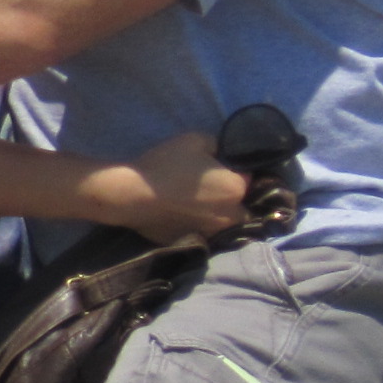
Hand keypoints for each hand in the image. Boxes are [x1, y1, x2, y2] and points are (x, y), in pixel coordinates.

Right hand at [96, 131, 250, 243]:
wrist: (133, 195)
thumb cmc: (166, 165)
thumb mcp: (195, 140)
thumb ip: (216, 145)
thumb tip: (220, 154)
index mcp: (236, 189)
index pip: (249, 179)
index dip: (236, 171)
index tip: (222, 167)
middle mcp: (230, 215)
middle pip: (241, 207)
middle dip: (231, 199)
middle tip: (212, 189)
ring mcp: (211, 232)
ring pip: (223, 224)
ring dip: (217, 215)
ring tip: (198, 205)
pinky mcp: (193, 242)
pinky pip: (203, 233)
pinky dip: (198, 226)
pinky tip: (182, 215)